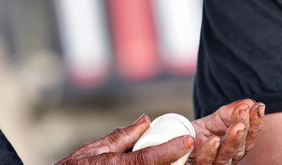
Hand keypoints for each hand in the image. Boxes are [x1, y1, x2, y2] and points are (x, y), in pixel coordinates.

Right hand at [54, 114, 194, 164]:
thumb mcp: (94, 150)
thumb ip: (122, 137)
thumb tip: (145, 121)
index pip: (147, 159)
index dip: (169, 149)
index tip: (187, 139)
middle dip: (175, 160)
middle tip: (186, 147)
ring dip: (170, 164)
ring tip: (178, 154)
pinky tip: (166, 161)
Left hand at [190, 99, 263, 163]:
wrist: (174, 145)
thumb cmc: (196, 135)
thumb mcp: (212, 122)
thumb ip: (228, 113)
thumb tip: (247, 102)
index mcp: (233, 148)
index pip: (249, 137)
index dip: (255, 123)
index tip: (258, 106)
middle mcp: (227, 159)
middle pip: (240, 148)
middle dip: (246, 129)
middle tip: (246, 111)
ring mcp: (213, 164)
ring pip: (226, 156)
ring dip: (233, 140)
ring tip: (238, 126)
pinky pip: (204, 162)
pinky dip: (210, 151)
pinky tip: (214, 139)